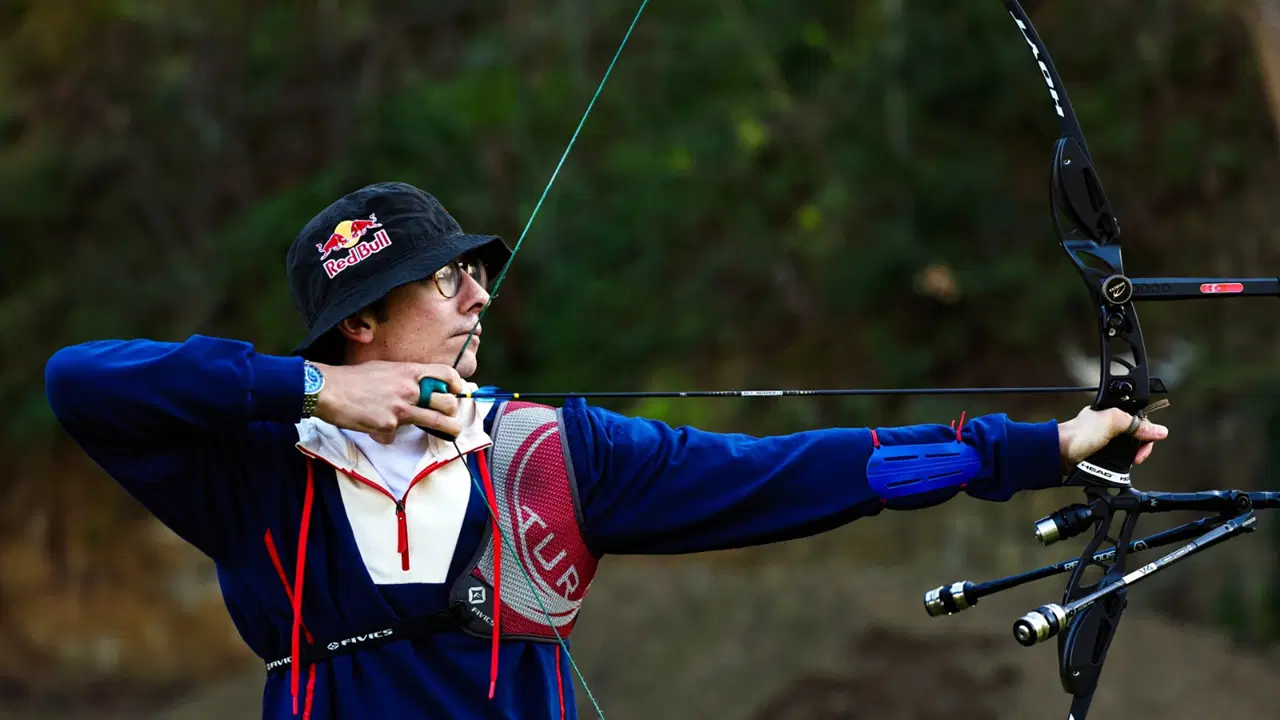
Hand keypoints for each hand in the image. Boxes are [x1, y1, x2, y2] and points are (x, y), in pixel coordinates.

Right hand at [311, 361, 462, 443]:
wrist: (329, 389)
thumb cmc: (353, 378)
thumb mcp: (384, 368)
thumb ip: (403, 378)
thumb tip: (416, 387)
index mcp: (408, 372)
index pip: (446, 374)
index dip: (457, 384)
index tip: (458, 391)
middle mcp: (409, 389)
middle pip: (448, 402)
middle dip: (453, 411)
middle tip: (451, 417)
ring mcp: (400, 408)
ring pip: (437, 421)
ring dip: (448, 429)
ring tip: (452, 432)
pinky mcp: (388, 425)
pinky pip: (395, 435)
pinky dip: (387, 436)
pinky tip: (377, 430)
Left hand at [1057, 406, 1168, 473]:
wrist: (1058, 453)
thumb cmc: (1078, 434)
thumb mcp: (1111, 422)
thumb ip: (1136, 424)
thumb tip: (1159, 430)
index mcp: (1112, 413)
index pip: (1140, 422)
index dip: (1146, 434)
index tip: (1145, 446)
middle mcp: (1108, 426)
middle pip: (1135, 437)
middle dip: (1139, 448)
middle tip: (1137, 457)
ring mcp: (1104, 441)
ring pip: (1127, 450)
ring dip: (1131, 457)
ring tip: (1130, 463)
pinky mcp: (1099, 455)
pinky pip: (1117, 459)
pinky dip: (1121, 464)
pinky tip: (1119, 466)